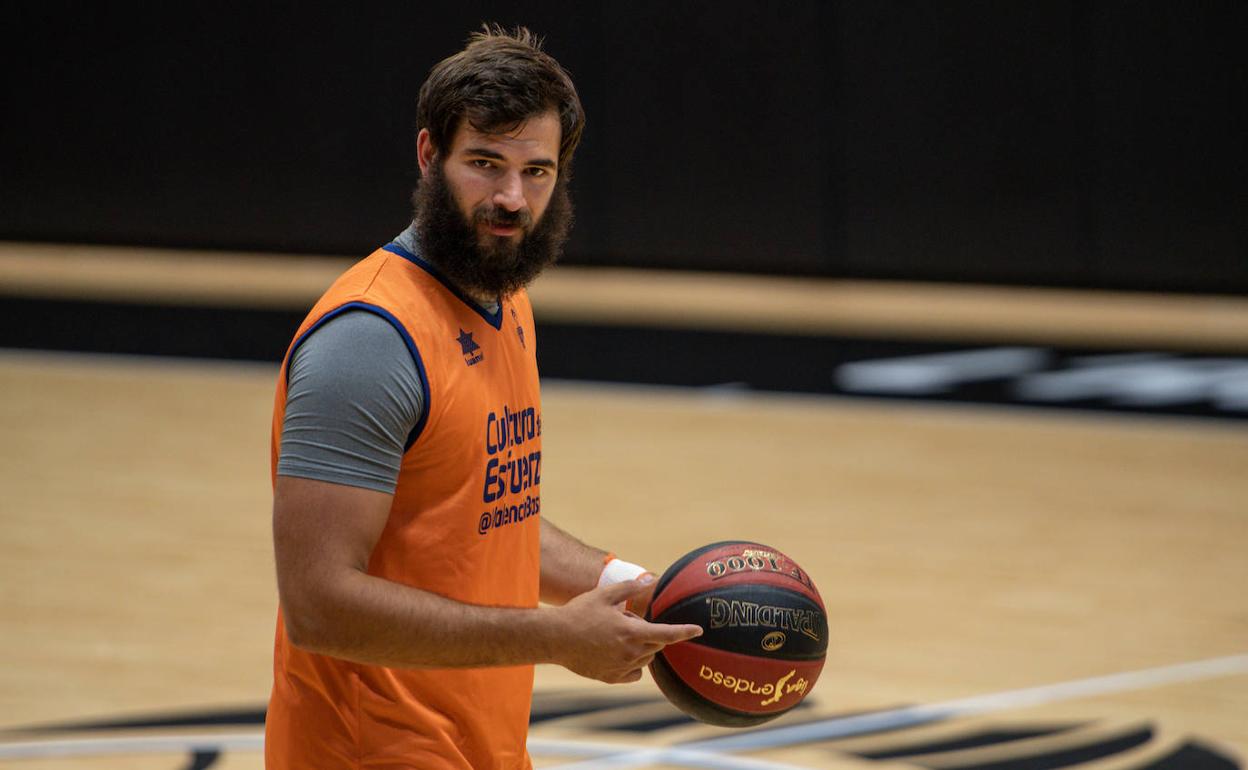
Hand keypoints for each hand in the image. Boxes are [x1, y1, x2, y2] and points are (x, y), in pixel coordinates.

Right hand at [552, 578, 701, 683]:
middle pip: (656, 645)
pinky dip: (633, 665)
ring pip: (645, 659)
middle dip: (650, 633)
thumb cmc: (579, 613)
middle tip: (626, 621)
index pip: (666, 634)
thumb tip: (648, 579)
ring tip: (616, 635)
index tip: (698, 630)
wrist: (555, 638)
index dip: (685, 632)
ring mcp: (620, 667)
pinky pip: (633, 673)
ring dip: (641, 648)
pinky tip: (618, 653)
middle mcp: (629, 653)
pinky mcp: (611, 678)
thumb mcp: (604, 595)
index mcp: (631, 632)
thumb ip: (629, 588)